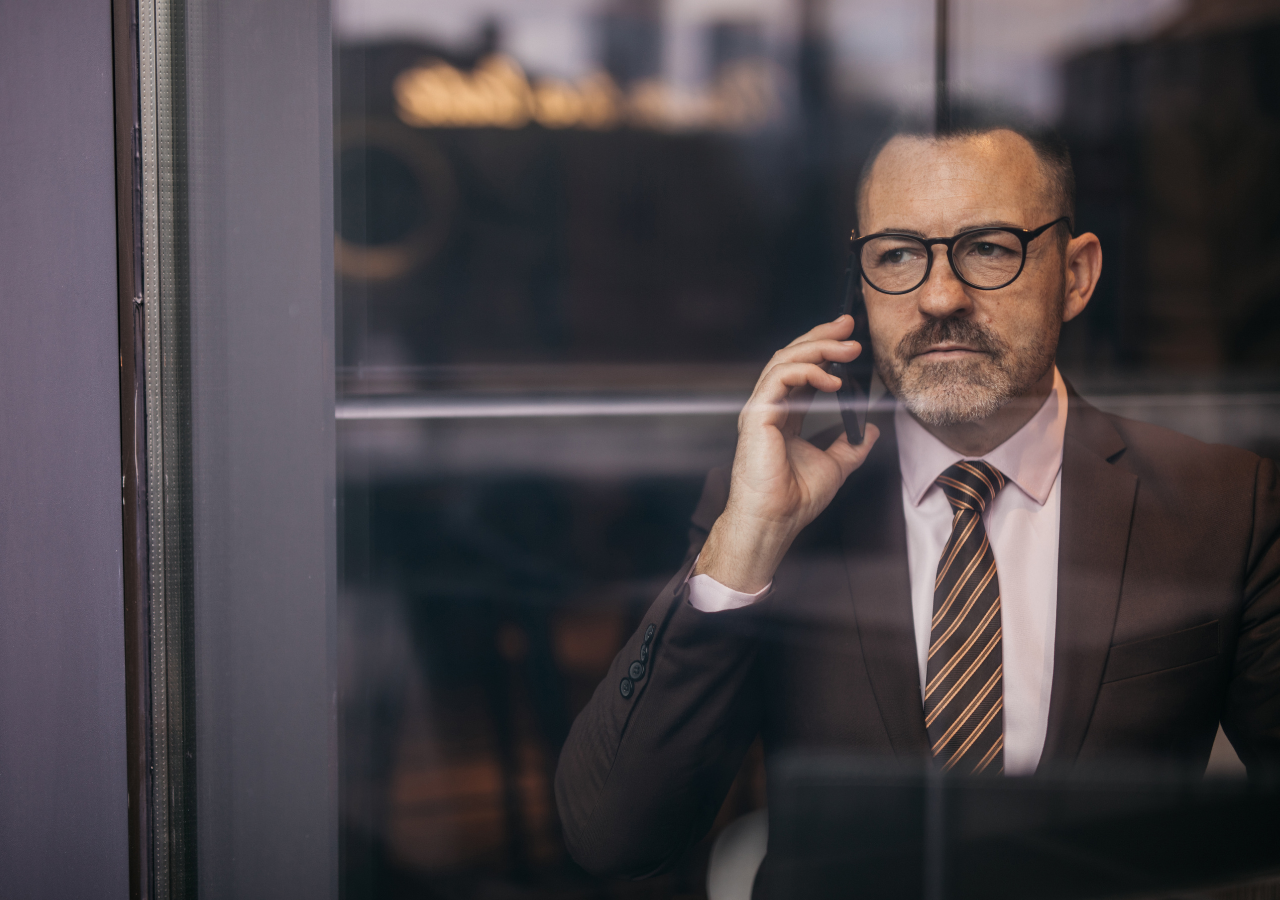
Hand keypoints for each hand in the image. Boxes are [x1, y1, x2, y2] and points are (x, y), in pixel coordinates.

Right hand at [694, 316, 879, 592]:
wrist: (775, 521)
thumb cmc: (794, 500)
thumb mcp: (836, 466)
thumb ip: (851, 446)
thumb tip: (871, 430)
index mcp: (785, 415)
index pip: (802, 370)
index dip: (824, 348)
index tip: (849, 336)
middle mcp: (770, 407)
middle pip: (791, 356)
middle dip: (821, 336)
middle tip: (848, 326)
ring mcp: (761, 409)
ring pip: (784, 361)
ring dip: (818, 348)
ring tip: (848, 348)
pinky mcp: (758, 415)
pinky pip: (780, 380)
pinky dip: (807, 372)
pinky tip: (832, 378)